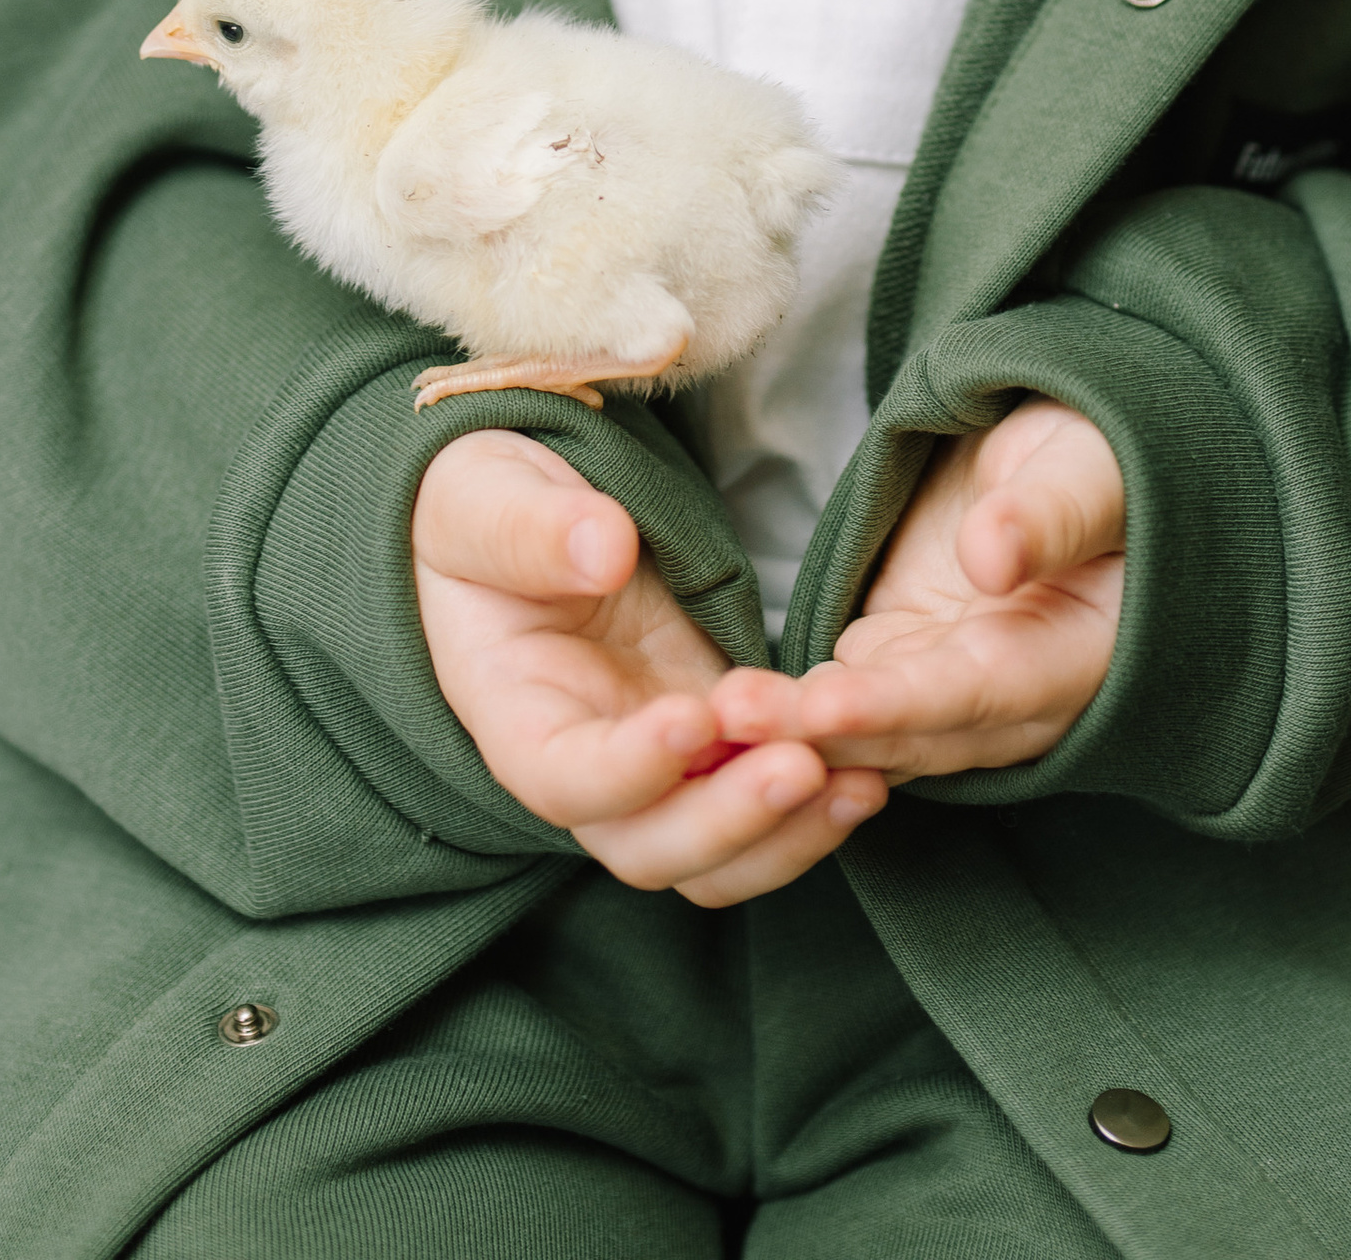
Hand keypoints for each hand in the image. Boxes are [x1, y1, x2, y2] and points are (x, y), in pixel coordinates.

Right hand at [412, 428, 885, 905]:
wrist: (517, 511)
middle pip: (650, 847)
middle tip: (801, 764)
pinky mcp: (712, 737)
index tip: (695, 716)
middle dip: (730, 821)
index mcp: (512, 714)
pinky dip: (811, 802)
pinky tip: (869, 766)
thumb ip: (532, 527)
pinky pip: (759, 802)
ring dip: (786, 832)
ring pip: (716, 852)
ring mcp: (653, 761)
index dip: (629, 768)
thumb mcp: (483, 496)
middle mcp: (583, 763)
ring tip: (857, 782)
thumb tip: (603, 549)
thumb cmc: (481, 505)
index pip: (564, 780)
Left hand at [711, 399, 1123, 780]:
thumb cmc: (1097, 454)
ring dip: (793, 733)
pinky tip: (724, 716)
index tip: (827, 705)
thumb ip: (1050, 514)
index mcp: (1077, 659)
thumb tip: (993, 559)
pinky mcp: (905, 667)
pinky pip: (845, 709)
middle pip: (913, 733)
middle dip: (823, 733)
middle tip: (735, 715)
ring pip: (870, 734)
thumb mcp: (1088, 467)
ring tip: (713, 716)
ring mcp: (954, 690)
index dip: (902, 704)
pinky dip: (791, 719)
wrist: (1072, 459)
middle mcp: (1016, 702)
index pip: (980, 694)